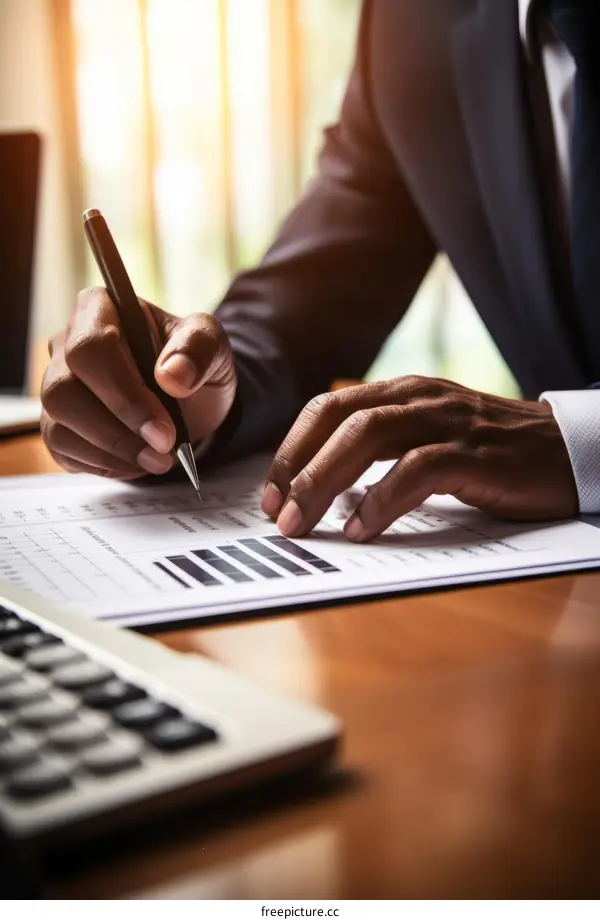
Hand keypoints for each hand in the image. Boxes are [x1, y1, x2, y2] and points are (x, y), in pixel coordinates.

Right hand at [41, 287, 236, 478]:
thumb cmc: (194, 364)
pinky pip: (63, 450)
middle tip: (163, 448)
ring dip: (112, 451)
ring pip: (58, 424)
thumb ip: (199, 349)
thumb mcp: (213, 347)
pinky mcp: (58, 423)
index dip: (124, 393)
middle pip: (64, 389)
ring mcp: (57, 384)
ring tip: (157, 460)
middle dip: (117, 429)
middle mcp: (66, 343)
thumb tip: (172, 375)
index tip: (164, 427)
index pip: (91, 346)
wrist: (191, 401)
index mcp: (100, 309)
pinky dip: (104, 464)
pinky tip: (137, 462)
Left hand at [260, 376, 577, 541]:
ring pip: (368, 436)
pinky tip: (363, 528)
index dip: (292, 448)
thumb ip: (384, 449)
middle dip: (298, 466)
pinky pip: (417, 469)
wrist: (570, 451)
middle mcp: (419, 399)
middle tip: (276, 512)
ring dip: (326, 481)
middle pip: (338, 418)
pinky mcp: (476, 453)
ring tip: (302, 522)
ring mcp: (448, 422)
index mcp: (403, 393)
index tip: (271, 492)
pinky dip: (382, 499)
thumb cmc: (494, 453)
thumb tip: (326, 489)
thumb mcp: (430, 437)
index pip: (328, 407)